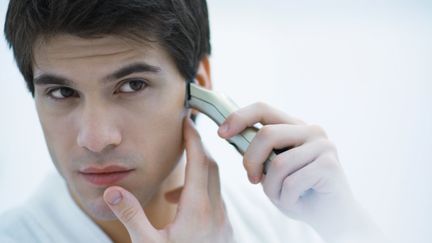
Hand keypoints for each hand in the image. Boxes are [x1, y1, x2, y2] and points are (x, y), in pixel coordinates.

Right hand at [103, 117, 233, 242]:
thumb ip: (131, 216)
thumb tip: (111, 191)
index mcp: (198, 210)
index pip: (200, 162)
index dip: (194, 139)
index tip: (186, 122)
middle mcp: (216, 211)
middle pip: (210, 168)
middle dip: (197, 148)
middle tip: (182, 136)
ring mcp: (222, 221)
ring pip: (213, 184)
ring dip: (197, 172)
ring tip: (172, 182)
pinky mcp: (222, 230)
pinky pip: (213, 200)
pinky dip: (198, 192)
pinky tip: (179, 205)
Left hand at [218, 102, 383, 242]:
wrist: (332, 217)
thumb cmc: (298, 193)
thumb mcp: (271, 170)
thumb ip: (258, 152)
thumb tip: (229, 134)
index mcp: (295, 126)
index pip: (263, 108)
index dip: (239, 117)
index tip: (221, 133)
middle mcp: (311, 130)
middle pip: (266, 134)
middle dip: (251, 160)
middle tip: (252, 179)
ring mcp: (323, 146)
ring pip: (278, 164)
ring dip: (272, 189)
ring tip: (284, 197)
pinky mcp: (330, 165)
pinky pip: (291, 182)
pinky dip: (287, 199)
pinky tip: (298, 202)